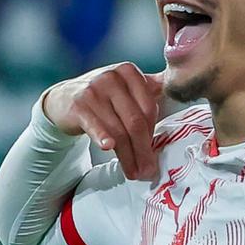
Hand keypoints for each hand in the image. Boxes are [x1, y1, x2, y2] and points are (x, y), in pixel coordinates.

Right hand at [40, 62, 165, 181]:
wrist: (63, 100)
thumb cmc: (102, 98)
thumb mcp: (124, 88)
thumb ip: (149, 89)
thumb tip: (181, 88)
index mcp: (129, 72)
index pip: (149, 107)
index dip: (152, 133)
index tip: (153, 153)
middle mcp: (112, 77)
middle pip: (135, 120)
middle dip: (143, 150)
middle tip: (148, 170)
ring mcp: (93, 89)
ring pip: (118, 129)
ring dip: (127, 156)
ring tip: (133, 172)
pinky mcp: (78, 104)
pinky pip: (95, 125)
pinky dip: (102, 137)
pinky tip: (108, 149)